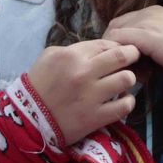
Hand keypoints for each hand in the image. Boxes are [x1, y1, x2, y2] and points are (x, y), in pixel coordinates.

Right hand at [23, 40, 141, 144]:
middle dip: (132, 54)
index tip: (119, 50)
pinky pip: (125, 106)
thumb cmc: (38, 85)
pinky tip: (122, 100)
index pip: (105, 44)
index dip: (116, 45)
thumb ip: (74, 49)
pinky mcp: (96, 117)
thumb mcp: (49, 57)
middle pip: (122, 57)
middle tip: (133, 58)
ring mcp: (91, 96)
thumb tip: (98, 50)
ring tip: (124, 82)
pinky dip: (127, 101)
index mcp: (71, 56)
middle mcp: (83, 73)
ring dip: (129, 79)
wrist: (29, 119)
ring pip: (127, 79)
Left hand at [103, 6, 162, 85]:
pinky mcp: (148, 36)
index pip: (122, 24)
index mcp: (153, 13)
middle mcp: (147, 13)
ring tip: (131, 73)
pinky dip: (119, 58)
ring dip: (116, 55)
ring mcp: (147, 23)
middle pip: (114, 27)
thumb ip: (147, 48)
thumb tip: (131, 61)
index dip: (118, 43)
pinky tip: (132, 72)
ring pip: (114, 35)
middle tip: (124, 68)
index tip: (126, 63)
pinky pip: (119, 43)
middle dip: (113, 48)